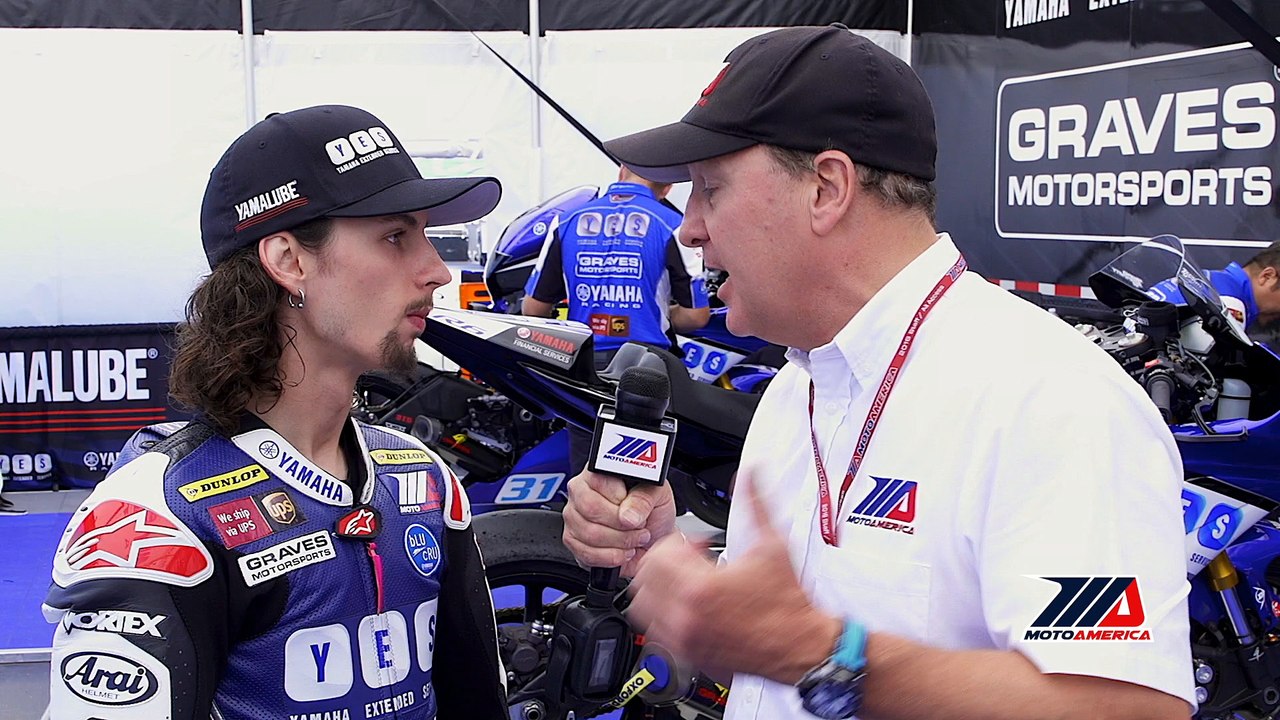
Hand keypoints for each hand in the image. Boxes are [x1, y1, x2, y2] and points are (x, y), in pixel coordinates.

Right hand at [561, 470, 676, 576]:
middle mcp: (581, 492)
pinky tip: (623, 551)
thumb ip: (644, 498)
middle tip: (639, 527)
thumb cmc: (654, 511)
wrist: (655, 537)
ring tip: (634, 539)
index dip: (620, 500)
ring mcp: (574, 517)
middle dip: (621, 525)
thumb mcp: (658, 495)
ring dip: (619, 542)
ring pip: (588, 533)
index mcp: (599, 473)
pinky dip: (611, 557)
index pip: (598, 483)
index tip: (635, 510)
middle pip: (590, 509)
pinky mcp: (573, 541)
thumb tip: (627, 515)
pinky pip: (586, 553)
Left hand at [625, 479, 840, 683]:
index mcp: (700, 588)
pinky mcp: (689, 653)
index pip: (658, 556)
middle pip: (644, 579)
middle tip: (686, 560)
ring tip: (681, 582)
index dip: (676, 542)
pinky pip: (656, 632)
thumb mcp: (772, 544)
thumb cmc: (787, 601)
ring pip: (643, 608)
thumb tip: (750, 474)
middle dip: (664, 563)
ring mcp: (685, 638)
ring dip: (657, 589)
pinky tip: (688, 606)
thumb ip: (756, 503)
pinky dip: (663, 615)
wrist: (800, 643)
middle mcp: (686, 615)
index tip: (694, 544)